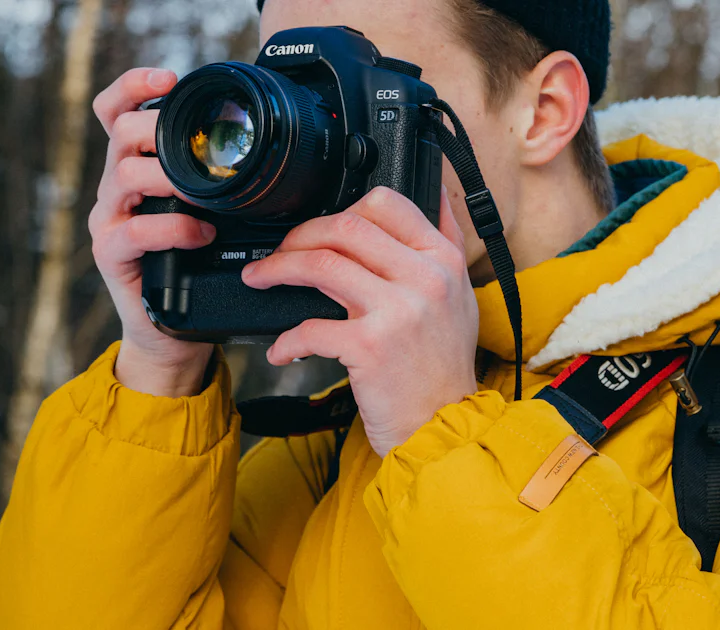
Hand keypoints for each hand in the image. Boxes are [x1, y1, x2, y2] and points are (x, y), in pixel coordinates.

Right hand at [89, 68, 217, 396]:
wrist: (173, 331)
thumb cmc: (198, 267)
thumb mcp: (212, 213)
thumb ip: (221, 181)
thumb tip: (272, 152)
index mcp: (139, 167)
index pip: (117, 112)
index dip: (134, 87)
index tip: (169, 79)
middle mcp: (117, 186)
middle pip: (120, 133)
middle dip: (157, 129)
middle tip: (197, 147)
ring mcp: (110, 218)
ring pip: (123, 174)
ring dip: (169, 176)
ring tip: (206, 194)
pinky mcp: (111, 253)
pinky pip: (135, 230)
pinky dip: (173, 228)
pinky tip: (202, 233)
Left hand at [241, 187, 479, 456]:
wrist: (444, 425)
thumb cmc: (444, 366)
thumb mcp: (460, 295)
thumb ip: (445, 242)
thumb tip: (432, 187)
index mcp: (444, 260)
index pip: (388, 203)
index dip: (344, 208)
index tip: (323, 227)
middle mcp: (425, 279)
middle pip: (346, 227)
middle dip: (300, 234)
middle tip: (280, 251)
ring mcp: (398, 312)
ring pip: (321, 264)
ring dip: (278, 269)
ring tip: (260, 279)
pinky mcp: (370, 347)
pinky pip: (310, 327)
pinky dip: (286, 340)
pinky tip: (282, 350)